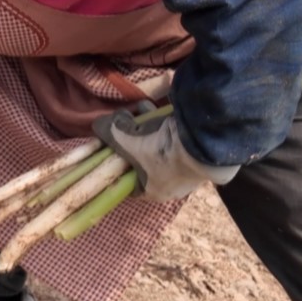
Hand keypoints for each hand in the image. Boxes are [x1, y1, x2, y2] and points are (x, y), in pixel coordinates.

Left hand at [90, 105, 239, 201]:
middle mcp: (173, 184)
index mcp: (154, 191)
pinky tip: (158, 108)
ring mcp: (188, 168)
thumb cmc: (161, 152)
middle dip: (134, 139)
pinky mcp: (199, 152)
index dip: (118, 165)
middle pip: (144, 159)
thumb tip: (97, 126)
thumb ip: (111, 133)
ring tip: (141, 110)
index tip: (112, 148)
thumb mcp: (128, 142)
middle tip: (128, 122)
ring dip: (149, 127)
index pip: (130, 182)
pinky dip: (165, 123)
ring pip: (160, 146)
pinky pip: (176, 137)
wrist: (204, 144)